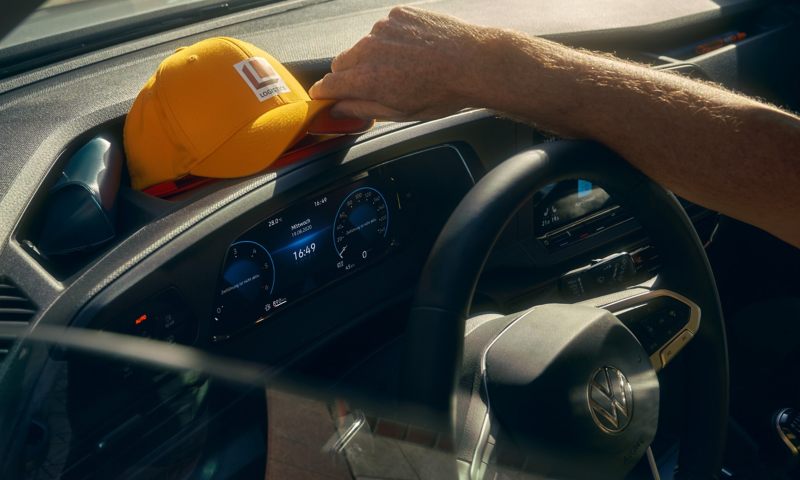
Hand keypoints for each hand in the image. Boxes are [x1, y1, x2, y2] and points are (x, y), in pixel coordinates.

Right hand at [309, 6, 500, 120]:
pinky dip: (393, 39)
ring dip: (374, 56)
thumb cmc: (442, 92)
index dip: (324, 93)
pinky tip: (414, 50)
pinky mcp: (398, 14)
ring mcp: (383, 28)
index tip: (326, 96)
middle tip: (376, 86)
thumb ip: (362, 109)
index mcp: (365, 78)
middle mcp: (369, 49)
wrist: (474, 63)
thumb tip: (339, 109)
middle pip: (341, 63)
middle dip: (351, 76)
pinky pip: (385, 28)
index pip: (327, 84)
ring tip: (405, 67)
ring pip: (364, 45)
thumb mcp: (400, 113)